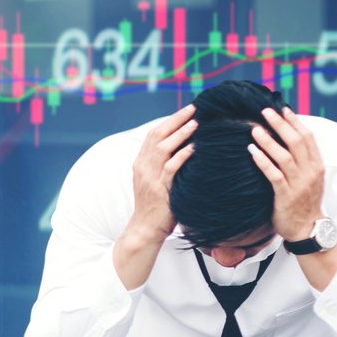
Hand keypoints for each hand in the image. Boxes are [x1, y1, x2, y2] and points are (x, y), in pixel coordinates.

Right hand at [125, 103, 195, 240]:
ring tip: (195, 123)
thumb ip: (163, 165)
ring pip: (163, 148)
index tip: (186, 110)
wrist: (144, 229)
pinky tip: (194, 148)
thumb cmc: (155, 206)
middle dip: (176, 120)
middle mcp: (143, 166)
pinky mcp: (159, 190)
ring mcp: (150, 178)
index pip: (154, 134)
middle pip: (158, 135)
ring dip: (180, 134)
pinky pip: (171, 169)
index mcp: (141, 162)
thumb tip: (184, 148)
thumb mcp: (155, 181)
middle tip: (193, 108)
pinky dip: (182, 156)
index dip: (170, 120)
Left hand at [248, 106, 324, 241]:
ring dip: (268, 141)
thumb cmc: (304, 201)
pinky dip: (263, 161)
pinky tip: (252, 151)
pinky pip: (273, 175)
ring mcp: (299, 184)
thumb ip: (302, 159)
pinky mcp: (286, 196)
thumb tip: (287, 137)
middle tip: (265, 111)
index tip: (282, 108)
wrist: (307, 228)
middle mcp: (310, 172)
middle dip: (280, 124)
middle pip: (296, 142)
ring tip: (255, 129)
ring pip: (284, 156)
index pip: (308, 137)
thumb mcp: (309, 177)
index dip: (295, 121)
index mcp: (317, 165)